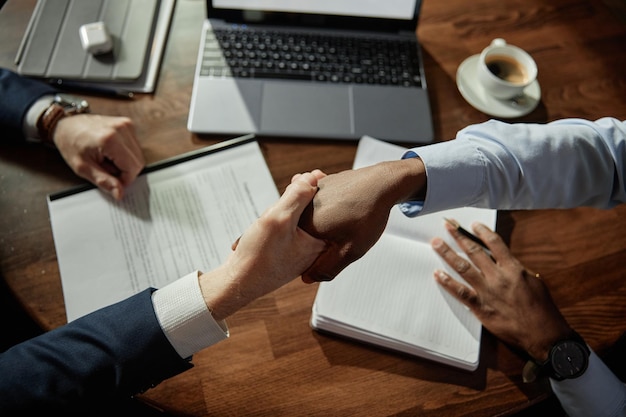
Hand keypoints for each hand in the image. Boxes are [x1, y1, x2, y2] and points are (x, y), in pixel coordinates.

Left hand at [52, 114, 144, 199]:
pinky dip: (126, 154)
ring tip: (108, 159)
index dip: (125, 180)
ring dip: (126, 162)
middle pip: (138, 162)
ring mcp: (126, 125)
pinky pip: (135, 147)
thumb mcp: (82, 167)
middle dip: (125, 171)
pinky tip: (112, 151)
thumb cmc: (70, 143)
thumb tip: (119, 193)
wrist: (66, 123)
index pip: (133, 168)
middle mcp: (121, 129)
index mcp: (110, 140)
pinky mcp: (127, 124)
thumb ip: (103, 181)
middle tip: (108, 169)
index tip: (113, 181)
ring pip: (138, 155)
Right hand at [199, 172, 326, 320]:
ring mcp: (301, 250)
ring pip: (294, 217)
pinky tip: (261, 229)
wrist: (237, 282)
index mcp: (322, 241)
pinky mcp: (287, 251)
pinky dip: (273, 223)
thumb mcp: (279, 218)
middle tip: (280, 204)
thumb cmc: (258, 257)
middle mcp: (315, 247)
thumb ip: (297, 195)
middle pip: (309, 209)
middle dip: (291, 201)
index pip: (327, 204)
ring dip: (278, 212)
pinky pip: (285, 227)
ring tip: (265, 222)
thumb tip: (311, 177)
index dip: (316, 186)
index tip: (308, 175)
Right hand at [298, 158, 425, 282]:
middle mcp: (303, 207)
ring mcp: (311, 193)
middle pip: (303, 233)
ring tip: (346, 222)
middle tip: (341, 236)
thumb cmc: (367, 214)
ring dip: (324, 223)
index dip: (313, 255)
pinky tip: (346, 211)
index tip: (329, 252)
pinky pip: (320, 203)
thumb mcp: (350, 250)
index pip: (297, 249)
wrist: (383, 183)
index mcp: (304, 225)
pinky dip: (329, 209)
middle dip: (320, 238)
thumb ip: (327, 267)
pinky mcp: (320, 183)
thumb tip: (308, 278)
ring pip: (312, 217)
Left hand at [431, 220, 573, 361]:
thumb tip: (504, 260)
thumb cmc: (542, 309)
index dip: (482, 232)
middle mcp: (498, 277)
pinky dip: (448, 282)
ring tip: (436, 243)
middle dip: (459, 237)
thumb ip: (516, 269)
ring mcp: (488, 292)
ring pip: (463, 268)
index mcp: (513, 268)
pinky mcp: (481, 307)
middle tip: (447, 226)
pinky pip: (461, 292)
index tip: (472, 225)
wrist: (542, 334)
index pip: (494, 244)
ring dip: (448, 254)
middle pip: (474, 252)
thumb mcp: (534, 281)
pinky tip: (438, 274)